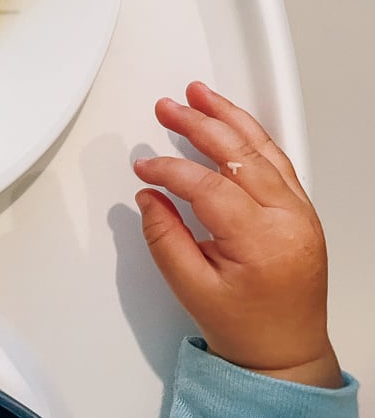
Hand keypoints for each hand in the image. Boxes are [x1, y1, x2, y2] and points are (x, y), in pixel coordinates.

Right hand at [133, 81, 341, 387]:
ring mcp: (300, 213)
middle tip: (168, 107)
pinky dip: (251, 137)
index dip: (170, 170)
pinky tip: (231, 123)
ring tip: (200, 95)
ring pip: (264, 150)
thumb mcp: (191, 287)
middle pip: (240, 155)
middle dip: (199, 124)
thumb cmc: (246, 328)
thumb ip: (164, 238)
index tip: (145, 167)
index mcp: (262, 242)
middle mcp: (289, 220)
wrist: (285, 352)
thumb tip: (149, 197)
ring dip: (229, 117)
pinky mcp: (302, 211)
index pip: (208, 186)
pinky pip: (277, 162)